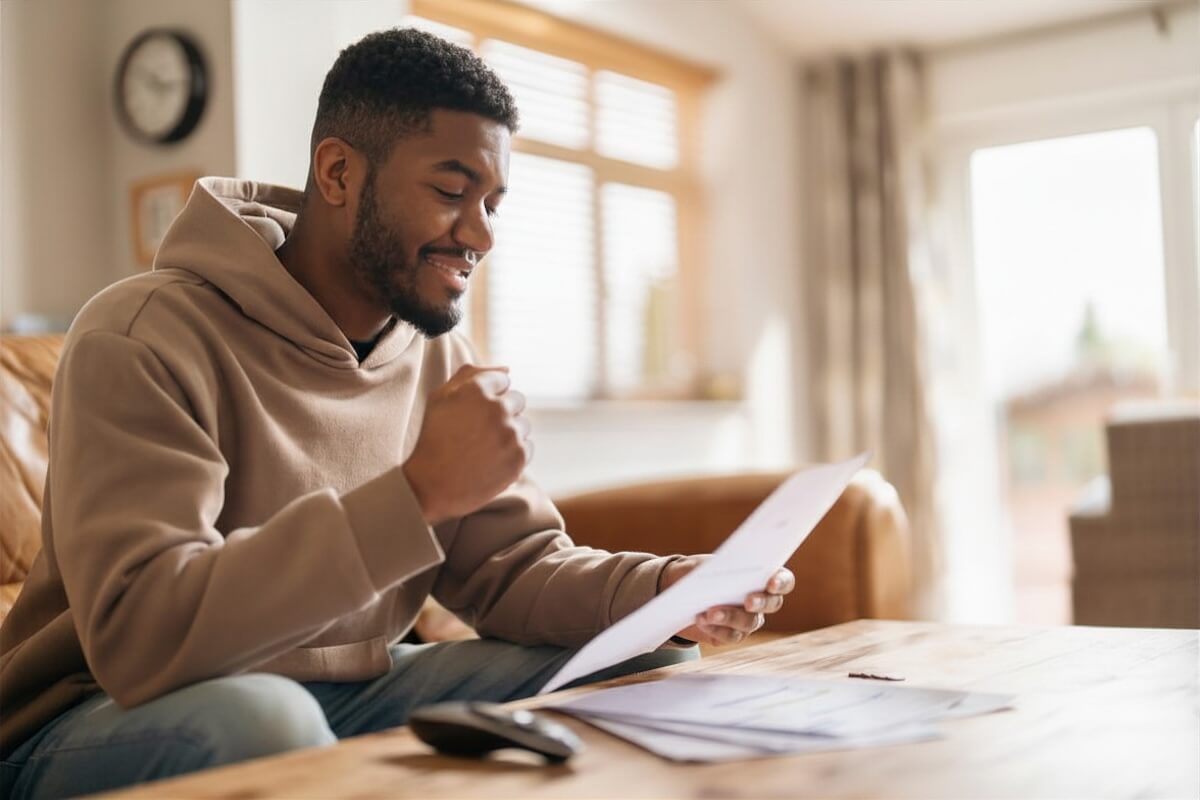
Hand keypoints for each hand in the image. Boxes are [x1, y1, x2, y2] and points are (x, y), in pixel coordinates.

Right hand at [402, 365, 530, 524]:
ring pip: (524, 424)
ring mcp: (511, 433)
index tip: (475, 413)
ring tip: (485, 448)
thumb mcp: (441, 398)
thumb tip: (508, 369)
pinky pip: (528, 447)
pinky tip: (492, 460)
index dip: (489, 396)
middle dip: (503, 412)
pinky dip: (514, 453)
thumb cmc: (434, 438)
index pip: (503, 380)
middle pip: (517, 400)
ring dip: (510, 433)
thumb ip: (471, 374)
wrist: (431, 485)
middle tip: (480, 432)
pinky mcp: (519, 457)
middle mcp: (498, 408)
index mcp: (477, 388)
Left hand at [659, 556, 795, 645]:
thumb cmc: (698, 572)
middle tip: (748, 601)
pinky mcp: (733, 634)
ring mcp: (749, 619)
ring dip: (730, 616)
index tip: (771, 583)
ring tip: (709, 612)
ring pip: (750, 622)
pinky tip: (701, 620)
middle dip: (760, 602)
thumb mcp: (703, 564)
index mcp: (761, 575)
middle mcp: (762, 599)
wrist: (679, 592)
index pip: (783, 580)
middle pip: (772, 604)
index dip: (781, 582)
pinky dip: (715, 628)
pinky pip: (731, 635)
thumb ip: (714, 568)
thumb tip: (720, 577)